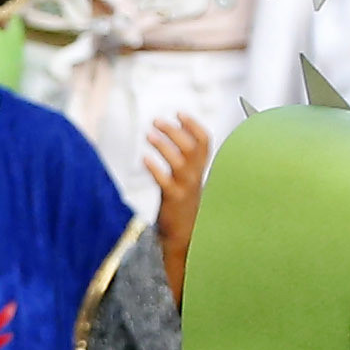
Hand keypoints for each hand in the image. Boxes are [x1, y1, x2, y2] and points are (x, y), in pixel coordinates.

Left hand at [146, 112, 213, 298]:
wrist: (182, 236)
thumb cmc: (182, 204)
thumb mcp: (187, 179)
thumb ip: (184, 157)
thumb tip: (172, 131)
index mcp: (200, 168)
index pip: (205, 141)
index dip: (193, 125)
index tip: (178, 113)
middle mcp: (196, 176)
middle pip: (191, 147)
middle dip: (174, 130)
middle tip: (156, 120)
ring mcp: (185, 189)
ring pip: (179, 162)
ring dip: (164, 145)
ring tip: (149, 134)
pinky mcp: (173, 201)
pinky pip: (165, 182)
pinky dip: (155, 168)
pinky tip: (144, 159)